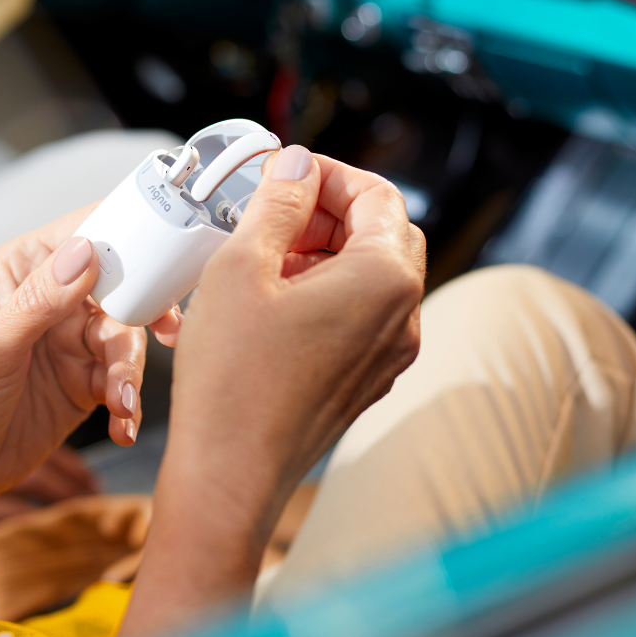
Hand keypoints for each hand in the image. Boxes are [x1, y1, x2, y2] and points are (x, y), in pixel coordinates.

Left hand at [0, 204, 169, 529]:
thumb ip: (40, 299)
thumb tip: (86, 252)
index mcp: (24, 272)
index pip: (86, 234)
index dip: (127, 238)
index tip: (162, 254)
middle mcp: (53, 301)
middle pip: (121, 290)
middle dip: (146, 313)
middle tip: (168, 331)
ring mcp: (71, 343)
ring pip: (126, 340)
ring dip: (130, 372)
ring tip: (121, 402)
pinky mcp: (85, 382)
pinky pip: (123, 382)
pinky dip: (128, 404)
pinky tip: (121, 426)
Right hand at [120, 145, 425, 636]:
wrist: (231, 474)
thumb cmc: (232, 376)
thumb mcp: (242, 267)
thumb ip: (278, 202)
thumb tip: (298, 163)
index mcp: (385, 279)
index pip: (378, 194)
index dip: (328, 173)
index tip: (284, 174)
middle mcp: (404, 316)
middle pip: (384, 232)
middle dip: (331, 211)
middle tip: (276, 212)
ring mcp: (390, 354)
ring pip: (374, 275)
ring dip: (328, 250)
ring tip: (267, 257)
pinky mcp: (368, 380)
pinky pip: (362, 315)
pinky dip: (328, 291)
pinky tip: (275, 300)